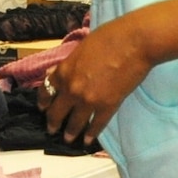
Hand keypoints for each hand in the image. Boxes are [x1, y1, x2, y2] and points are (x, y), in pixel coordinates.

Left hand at [39, 18, 154, 145]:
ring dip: (70, 133)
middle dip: (53, 123)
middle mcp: (71, 89)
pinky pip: (96, 125)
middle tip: (52, 129)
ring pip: (74, 123)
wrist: (134, 43)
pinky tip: (88, 140)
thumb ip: (69, 64)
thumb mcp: (81, 48)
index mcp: (64, 71)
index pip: (46, 91)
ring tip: (68, 139)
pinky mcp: (108, 107)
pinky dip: (91, 134)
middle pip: (56, 112)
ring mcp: (89, 101)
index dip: (44, 102)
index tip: (43, 108)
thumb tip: (59, 72)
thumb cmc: (109, 37)